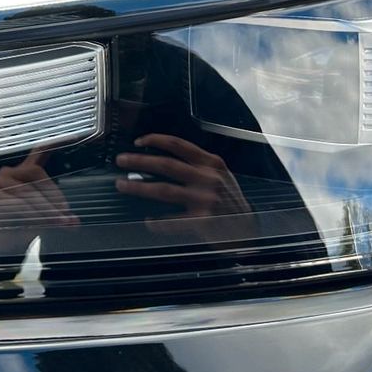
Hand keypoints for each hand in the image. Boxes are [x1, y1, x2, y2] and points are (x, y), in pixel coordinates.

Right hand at [0, 149, 75, 254]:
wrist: (0, 241)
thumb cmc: (22, 223)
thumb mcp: (45, 217)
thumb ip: (58, 214)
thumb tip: (74, 221)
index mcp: (26, 171)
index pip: (39, 151)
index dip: (54, 143)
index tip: (72, 137)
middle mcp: (11, 172)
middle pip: (35, 172)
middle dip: (52, 197)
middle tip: (65, 217)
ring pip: (27, 191)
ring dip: (44, 210)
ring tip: (55, 223)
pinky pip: (15, 202)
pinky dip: (29, 214)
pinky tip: (35, 225)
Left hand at [115, 133, 257, 241]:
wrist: (250, 230)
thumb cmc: (232, 203)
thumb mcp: (221, 176)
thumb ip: (199, 167)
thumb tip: (164, 159)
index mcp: (212, 163)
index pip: (179, 145)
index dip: (156, 140)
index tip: (139, 142)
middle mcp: (208, 178)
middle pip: (166, 164)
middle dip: (139, 161)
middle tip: (121, 160)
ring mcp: (205, 199)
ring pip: (163, 189)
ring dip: (139, 187)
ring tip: (122, 185)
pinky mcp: (202, 221)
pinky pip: (173, 220)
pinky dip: (158, 222)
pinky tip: (148, 222)